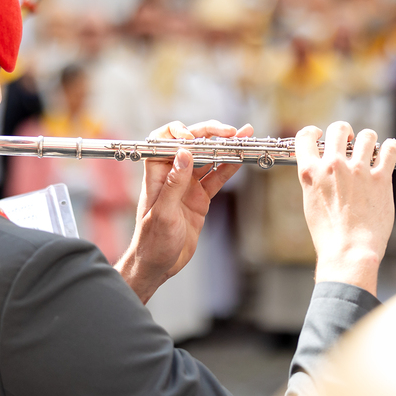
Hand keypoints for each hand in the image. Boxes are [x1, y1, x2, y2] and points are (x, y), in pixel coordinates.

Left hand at [116, 120, 253, 302]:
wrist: (158, 265)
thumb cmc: (151, 242)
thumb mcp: (163, 214)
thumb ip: (174, 183)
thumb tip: (184, 154)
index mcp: (157, 174)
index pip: (163, 140)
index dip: (177, 132)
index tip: (193, 137)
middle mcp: (172, 175)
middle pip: (191, 145)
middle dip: (210, 134)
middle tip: (230, 131)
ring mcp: (188, 186)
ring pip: (208, 159)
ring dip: (225, 147)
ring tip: (243, 137)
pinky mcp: (200, 198)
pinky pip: (216, 178)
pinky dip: (229, 168)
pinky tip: (240, 158)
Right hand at [295, 122, 395, 295]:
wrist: (350, 251)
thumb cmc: (329, 234)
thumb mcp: (311, 204)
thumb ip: (316, 182)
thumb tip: (323, 170)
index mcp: (311, 172)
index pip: (305, 137)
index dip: (313, 132)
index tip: (320, 135)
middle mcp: (333, 166)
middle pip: (338, 129)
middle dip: (345, 132)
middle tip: (350, 141)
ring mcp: (358, 170)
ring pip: (366, 136)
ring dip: (368, 139)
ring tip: (370, 148)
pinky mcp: (380, 178)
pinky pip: (389, 150)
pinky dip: (390, 148)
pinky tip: (389, 151)